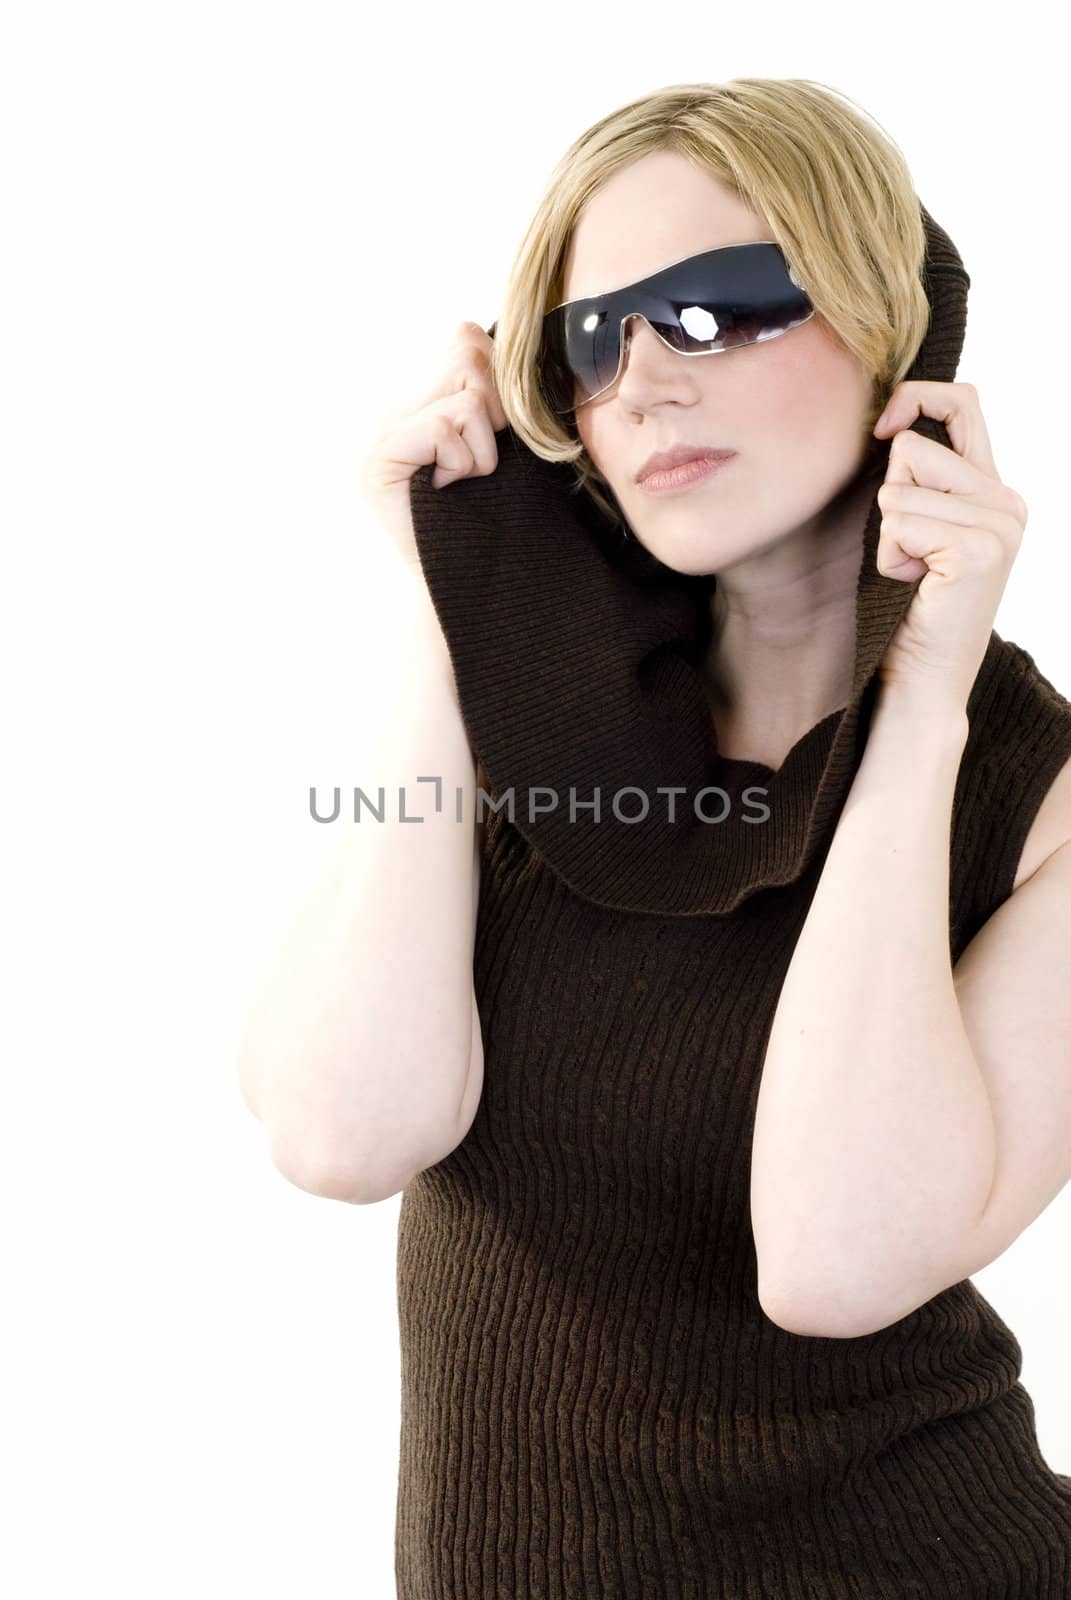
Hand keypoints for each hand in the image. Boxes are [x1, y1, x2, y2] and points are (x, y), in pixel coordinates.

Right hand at [357, 321, 506, 573]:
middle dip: (496, 411)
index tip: (495, 436)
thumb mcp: (502, 445)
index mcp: (422, 401)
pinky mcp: (379, 458)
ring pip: (465, 395)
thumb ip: (496, 397)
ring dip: (483, 448)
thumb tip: (509, 349)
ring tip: (464, 481)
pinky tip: (448, 490)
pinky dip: (463, 463)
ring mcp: (381, 432)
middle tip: (480, 461)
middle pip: (466, 351)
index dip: (498, 383)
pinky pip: (444, 427)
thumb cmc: (491, 520)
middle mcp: (394, 409)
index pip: (465, 339)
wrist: (466, 584)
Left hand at [870, 381, 1025, 710]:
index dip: (914, 399)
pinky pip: (898, 521)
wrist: (921, 680)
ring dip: (887, 536)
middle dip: (889, 500)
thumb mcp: (916, 528)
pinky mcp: (979, 549)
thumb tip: (890, 423)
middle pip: (912, 448)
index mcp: (996, 489)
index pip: (963, 401)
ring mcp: (1001, 524)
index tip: (881, 431)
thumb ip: (921, 477)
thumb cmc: (905, 608)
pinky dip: (889, 557)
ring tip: (914, 574)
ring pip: (898, 487)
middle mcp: (1009, 501)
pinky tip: (913, 586)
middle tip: (912, 554)